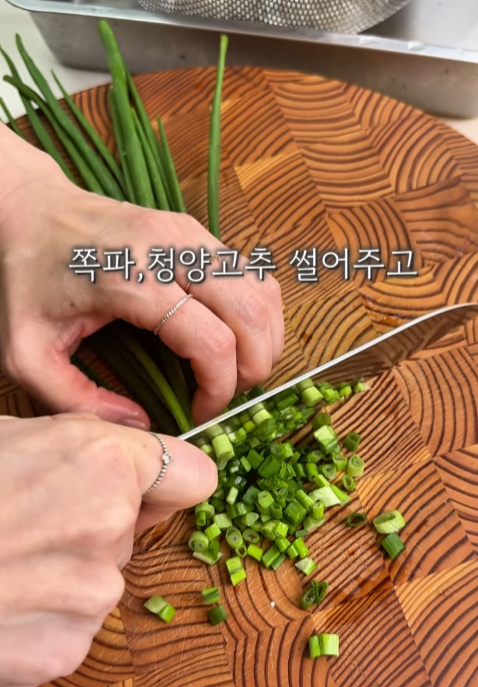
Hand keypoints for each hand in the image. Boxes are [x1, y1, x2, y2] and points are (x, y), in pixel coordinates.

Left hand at [0, 126, 283, 426]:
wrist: (31, 209)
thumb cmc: (26, 278)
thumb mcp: (27, 353)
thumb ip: (76, 401)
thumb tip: (140, 425)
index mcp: (133, 281)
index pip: (212, 342)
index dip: (219, 388)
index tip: (199, 410)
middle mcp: (172, 249)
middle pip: (251, 313)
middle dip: (254, 366)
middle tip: (229, 393)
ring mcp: (190, 233)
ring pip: (261, 290)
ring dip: (264, 337)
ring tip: (238, 368)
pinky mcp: (196, 230)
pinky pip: (251, 273)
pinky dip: (257, 311)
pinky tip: (237, 335)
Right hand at [0, 413, 216, 686]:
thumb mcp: (11, 435)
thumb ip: (84, 446)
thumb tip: (124, 462)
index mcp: (103, 461)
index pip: (195, 474)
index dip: (168, 480)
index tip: (146, 487)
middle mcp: (111, 527)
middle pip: (136, 528)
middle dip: (99, 524)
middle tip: (33, 520)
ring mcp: (91, 595)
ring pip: (103, 578)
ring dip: (68, 572)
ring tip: (7, 559)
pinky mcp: (64, 651)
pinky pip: (74, 626)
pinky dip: (44, 618)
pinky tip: (1, 599)